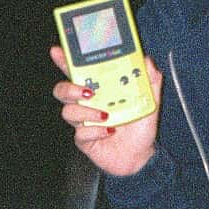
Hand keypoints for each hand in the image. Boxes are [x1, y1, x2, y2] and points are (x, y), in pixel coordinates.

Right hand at [50, 45, 160, 176]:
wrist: (141, 157)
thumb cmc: (140, 127)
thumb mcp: (150, 101)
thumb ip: (150, 80)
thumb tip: (147, 61)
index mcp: (99, 89)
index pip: (77, 71)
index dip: (64, 61)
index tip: (58, 51)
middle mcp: (87, 104)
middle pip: (62, 90)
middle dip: (69, 88)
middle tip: (87, 91)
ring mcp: (83, 122)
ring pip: (68, 111)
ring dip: (86, 112)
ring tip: (105, 115)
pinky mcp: (84, 140)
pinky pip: (80, 133)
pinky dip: (95, 131)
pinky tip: (109, 131)